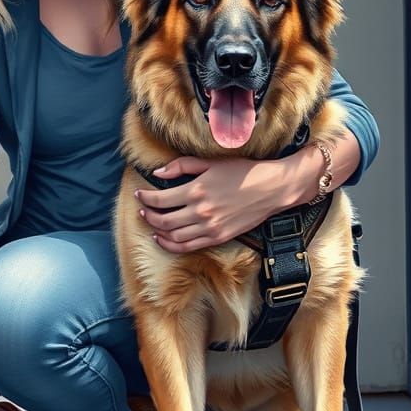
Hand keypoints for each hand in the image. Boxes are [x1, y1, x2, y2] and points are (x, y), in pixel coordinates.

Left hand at [134, 156, 284, 252]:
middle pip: (162, 220)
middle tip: (142, 209)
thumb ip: (181, 166)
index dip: (145, 198)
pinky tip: (163, 239)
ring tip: (150, 223)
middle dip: (147, 215)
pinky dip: (171, 245)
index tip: (139, 194)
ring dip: (156, 231)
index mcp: (196, 190)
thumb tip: (157, 173)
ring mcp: (209, 227)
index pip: (160, 199)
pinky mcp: (218, 237)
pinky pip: (187, 247)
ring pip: (172, 236)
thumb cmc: (242, 172)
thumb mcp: (210, 162)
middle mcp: (200, 211)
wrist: (271, 189)